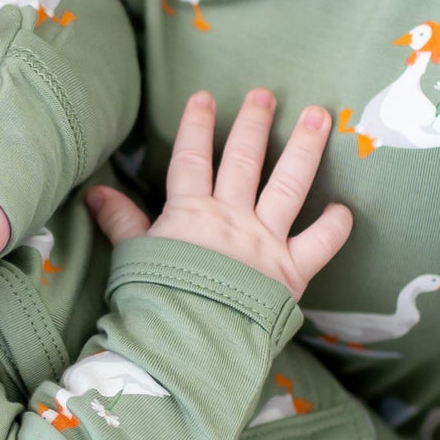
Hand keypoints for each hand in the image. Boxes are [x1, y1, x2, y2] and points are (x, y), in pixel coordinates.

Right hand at [86, 90, 351, 301]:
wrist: (185, 346)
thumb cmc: (153, 303)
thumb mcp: (132, 257)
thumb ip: (120, 221)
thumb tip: (94, 192)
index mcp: (190, 213)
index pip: (192, 158)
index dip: (196, 126)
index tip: (204, 97)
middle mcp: (230, 218)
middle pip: (244, 159)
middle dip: (254, 122)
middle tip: (265, 93)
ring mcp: (264, 242)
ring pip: (288, 184)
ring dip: (304, 147)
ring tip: (318, 116)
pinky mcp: (290, 272)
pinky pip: (320, 244)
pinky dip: (335, 227)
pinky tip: (345, 208)